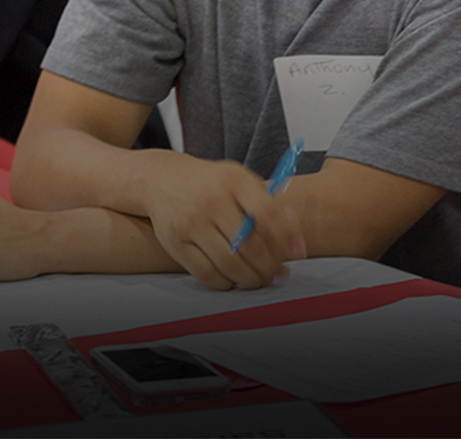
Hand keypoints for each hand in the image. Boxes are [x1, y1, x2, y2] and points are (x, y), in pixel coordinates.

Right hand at [141, 154, 303, 289]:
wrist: (162, 179)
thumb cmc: (210, 184)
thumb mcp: (239, 180)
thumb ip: (268, 203)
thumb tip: (294, 235)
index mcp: (234, 181)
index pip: (266, 212)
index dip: (285, 236)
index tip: (298, 253)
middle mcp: (211, 200)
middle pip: (249, 246)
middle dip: (269, 267)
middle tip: (277, 274)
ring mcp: (191, 222)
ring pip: (229, 264)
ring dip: (250, 279)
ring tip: (259, 279)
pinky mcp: (175, 242)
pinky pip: (206, 273)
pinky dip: (225, 282)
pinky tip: (233, 279)